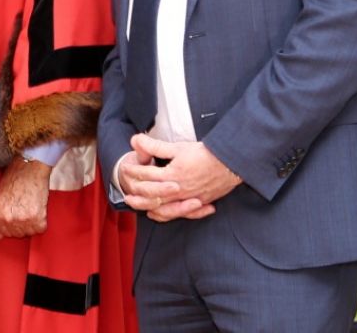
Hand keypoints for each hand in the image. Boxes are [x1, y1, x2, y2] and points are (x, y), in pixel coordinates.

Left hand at [0, 157, 50, 238]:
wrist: (30, 167)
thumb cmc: (14, 178)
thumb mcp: (0, 196)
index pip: (4, 232)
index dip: (11, 225)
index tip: (16, 216)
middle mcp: (8, 218)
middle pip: (17, 234)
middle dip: (22, 224)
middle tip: (25, 208)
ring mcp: (23, 219)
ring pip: (29, 232)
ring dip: (32, 223)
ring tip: (31, 206)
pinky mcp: (38, 218)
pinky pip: (40, 228)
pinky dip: (42, 220)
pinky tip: (38, 207)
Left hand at [123, 134, 240, 221]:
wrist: (231, 163)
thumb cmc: (204, 153)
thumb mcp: (178, 147)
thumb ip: (155, 146)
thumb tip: (135, 140)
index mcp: (172, 174)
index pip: (146, 174)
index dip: (133, 171)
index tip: (125, 167)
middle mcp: (179, 190)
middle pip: (151, 195)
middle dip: (136, 192)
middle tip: (125, 192)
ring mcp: (189, 199)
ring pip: (164, 208)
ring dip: (149, 207)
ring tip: (138, 206)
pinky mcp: (199, 203)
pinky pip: (180, 214)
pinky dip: (168, 215)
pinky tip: (160, 213)